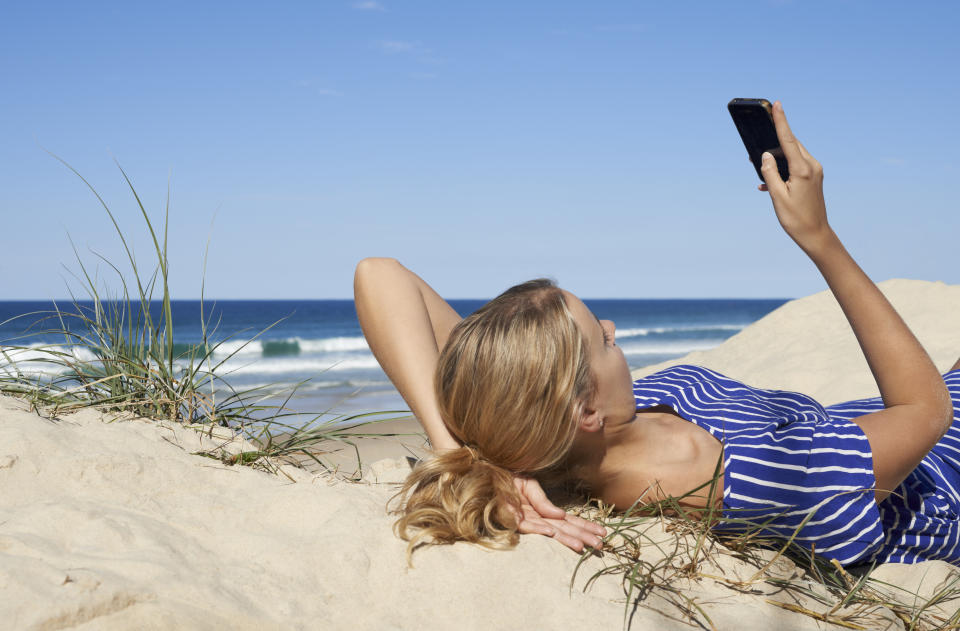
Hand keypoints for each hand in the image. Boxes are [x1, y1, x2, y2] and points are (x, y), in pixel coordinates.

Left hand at [512, 476, 606, 552]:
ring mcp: (522, 518)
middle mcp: (534, 516)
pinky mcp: (508, 516)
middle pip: (562, 527)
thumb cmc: (505, 476)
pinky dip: (540, 528)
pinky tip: (553, 532)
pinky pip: (526, 524)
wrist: (482, 468)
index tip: (602, 532)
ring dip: (565, 538)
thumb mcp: (529, 484)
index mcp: (540, 509)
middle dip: (581, 536)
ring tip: (582, 545)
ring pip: (548, 530)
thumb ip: (542, 500)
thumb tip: (561, 516)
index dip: (584, 526)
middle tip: (600, 545)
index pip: (567, 519)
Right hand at [758, 101, 834, 253]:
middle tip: (757, 146)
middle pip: (791, 145)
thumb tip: (765, 155)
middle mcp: (811, 166)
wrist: (816, 234)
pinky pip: (795, 166)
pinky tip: (769, 184)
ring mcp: (814, 171)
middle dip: (774, 143)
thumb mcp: (777, 197)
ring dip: (777, 159)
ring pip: (793, 155)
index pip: (788, 139)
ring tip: (761, 172)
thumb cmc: (795, 218)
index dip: (781, 121)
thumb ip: (769, 173)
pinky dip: (782, 170)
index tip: (776, 104)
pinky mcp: (813, 177)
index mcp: (803, 169)